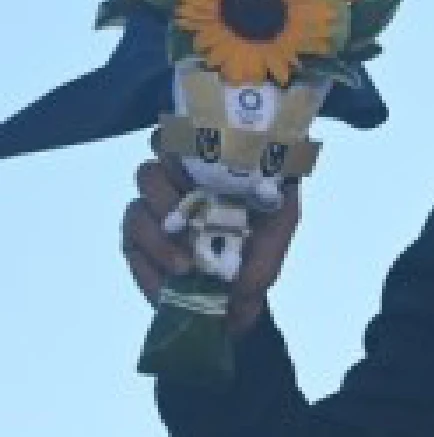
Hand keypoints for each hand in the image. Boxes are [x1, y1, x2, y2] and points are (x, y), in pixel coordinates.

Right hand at [121, 145, 300, 335]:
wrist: (236, 308)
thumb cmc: (258, 257)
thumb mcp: (282, 220)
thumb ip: (284, 185)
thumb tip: (296, 146)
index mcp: (209, 172)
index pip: (187, 133)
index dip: (187, 129)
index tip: (201, 140)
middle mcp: (177, 183)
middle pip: (157, 152)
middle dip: (174, 172)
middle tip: (192, 193)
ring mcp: (152, 210)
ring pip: (144, 188)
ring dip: (167, 213)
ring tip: (193, 247)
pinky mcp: (135, 240)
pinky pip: (134, 229)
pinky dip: (158, 248)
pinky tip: (181, 267)